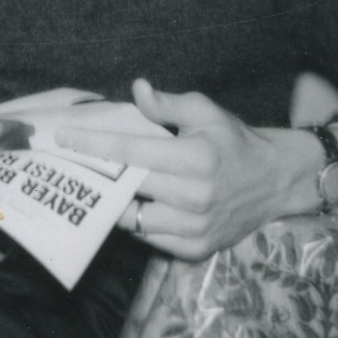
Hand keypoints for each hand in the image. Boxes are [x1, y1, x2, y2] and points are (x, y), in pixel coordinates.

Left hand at [55, 79, 320, 260]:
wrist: (275, 181)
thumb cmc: (232, 139)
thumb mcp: (204, 110)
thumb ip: (167, 104)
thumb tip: (137, 88)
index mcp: (196, 158)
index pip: (132, 152)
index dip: (93, 145)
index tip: (62, 138)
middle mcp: (196, 196)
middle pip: (128, 185)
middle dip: (92, 172)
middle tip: (63, 160)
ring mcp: (196, 227)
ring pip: (134, 218)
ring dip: (111, 201)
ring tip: (87, 184)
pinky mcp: (196, 249)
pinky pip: (150, 238)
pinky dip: (134, 222)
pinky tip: (121, 205)